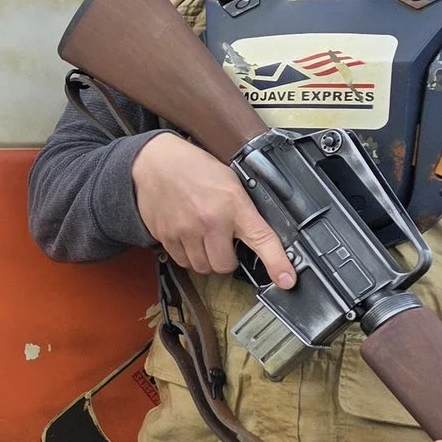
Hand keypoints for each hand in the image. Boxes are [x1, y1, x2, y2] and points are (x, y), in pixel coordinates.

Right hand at [131, 132, 296, 285]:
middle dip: (227, 260)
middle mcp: (210, 220)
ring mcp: (186, 230)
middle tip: (225, 244)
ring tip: (204, 239)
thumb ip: (244, 211)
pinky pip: (182, 261)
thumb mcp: (231, 182)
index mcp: (234, 204)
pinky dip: (188, 256)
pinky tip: (188, 238)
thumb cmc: (196, 168)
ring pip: (202, 267)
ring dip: (207, 260)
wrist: (156, 162)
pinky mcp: (166, 236)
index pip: (262, 238)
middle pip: (224, 265)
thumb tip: (259, 238)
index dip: (276, 263)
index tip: (285, 279)